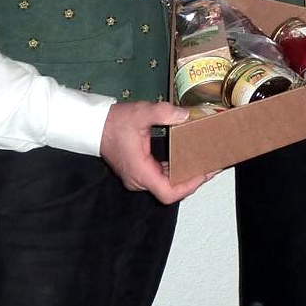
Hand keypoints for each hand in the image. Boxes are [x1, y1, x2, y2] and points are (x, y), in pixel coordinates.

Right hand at [101, 100, 217, 203]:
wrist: (94, 125)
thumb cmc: (115, 122)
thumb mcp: (140, 113)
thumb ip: (163, 112)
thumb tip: (185, 115)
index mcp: (141, 172)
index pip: (168, 193)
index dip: (189, 186)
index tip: (204, 173)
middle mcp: (139, 180)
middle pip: (170, 191)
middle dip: (192, 180)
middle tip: (210, 165)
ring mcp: (137, 178)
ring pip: (166, 185)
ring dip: (184, 176)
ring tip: (203, 162)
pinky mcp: (138, 172)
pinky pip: (160, 177)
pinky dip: (175, 171)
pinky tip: (186, 159)